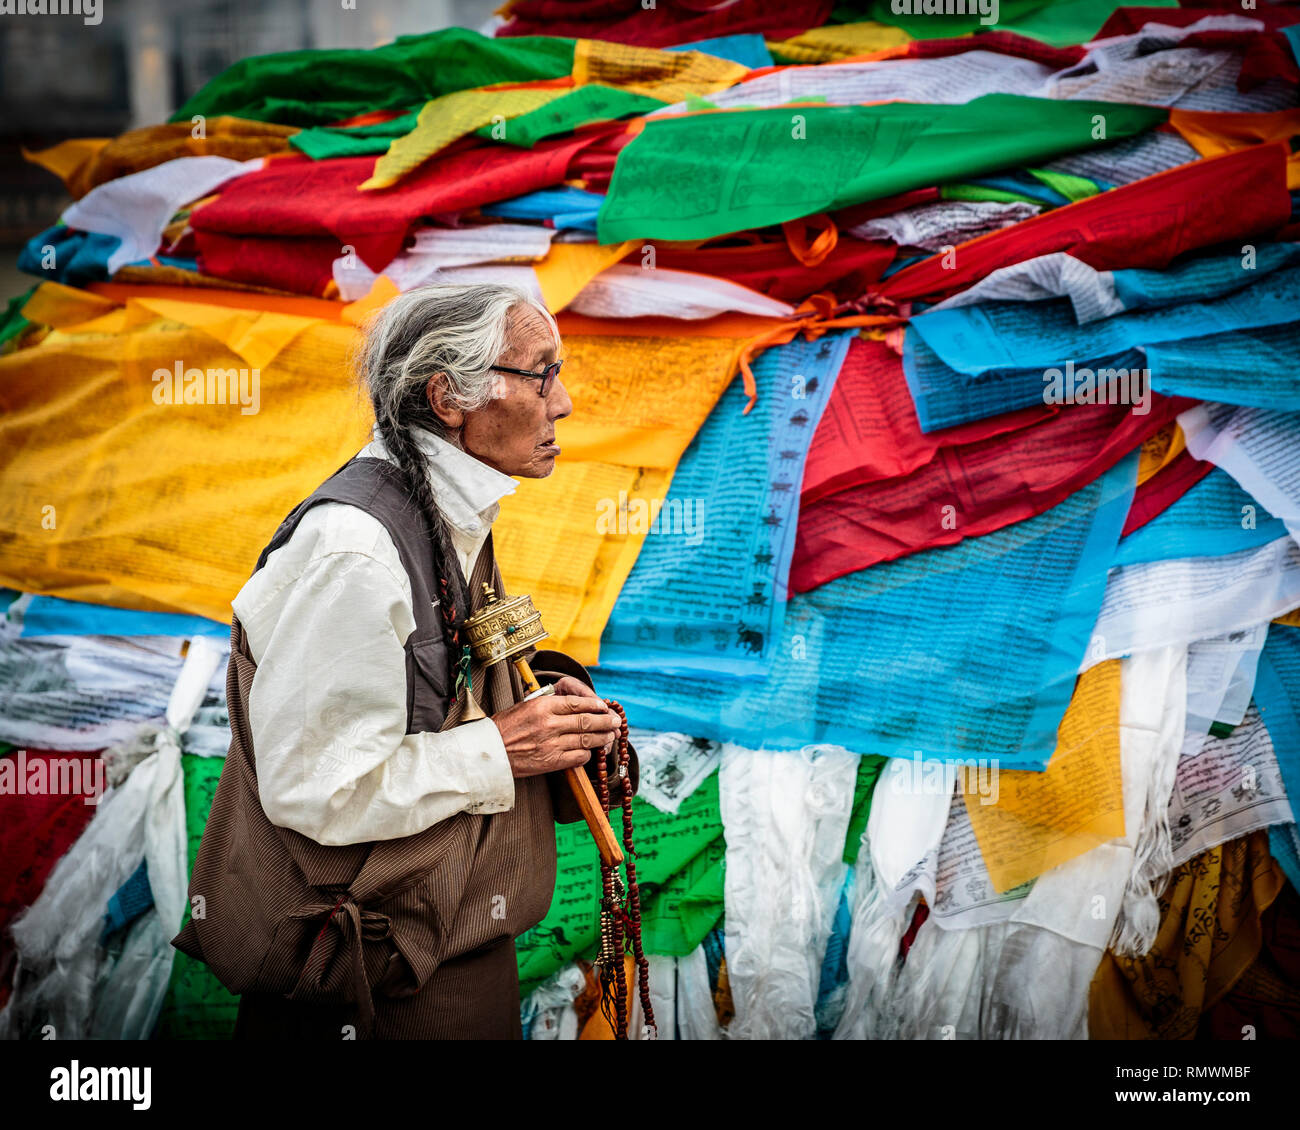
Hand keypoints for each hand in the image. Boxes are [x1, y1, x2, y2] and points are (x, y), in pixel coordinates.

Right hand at [492, 676, 620, 778]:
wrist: (490, 753)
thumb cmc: (506, 727)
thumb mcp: (526, 706)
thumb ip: (549, 704)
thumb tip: (575, 704)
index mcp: (542, 706)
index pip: (577, 703)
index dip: (595, 705)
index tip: (604, 707)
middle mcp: (549, 724)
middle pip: (587, 721)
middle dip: (606, 721)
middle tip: (616, 722)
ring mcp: (551, 744)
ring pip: (586, 739)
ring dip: (602, 737)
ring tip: (610, 735)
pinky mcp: (551, 762)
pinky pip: (578, 756)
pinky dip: (588, 753)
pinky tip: (590, 751)